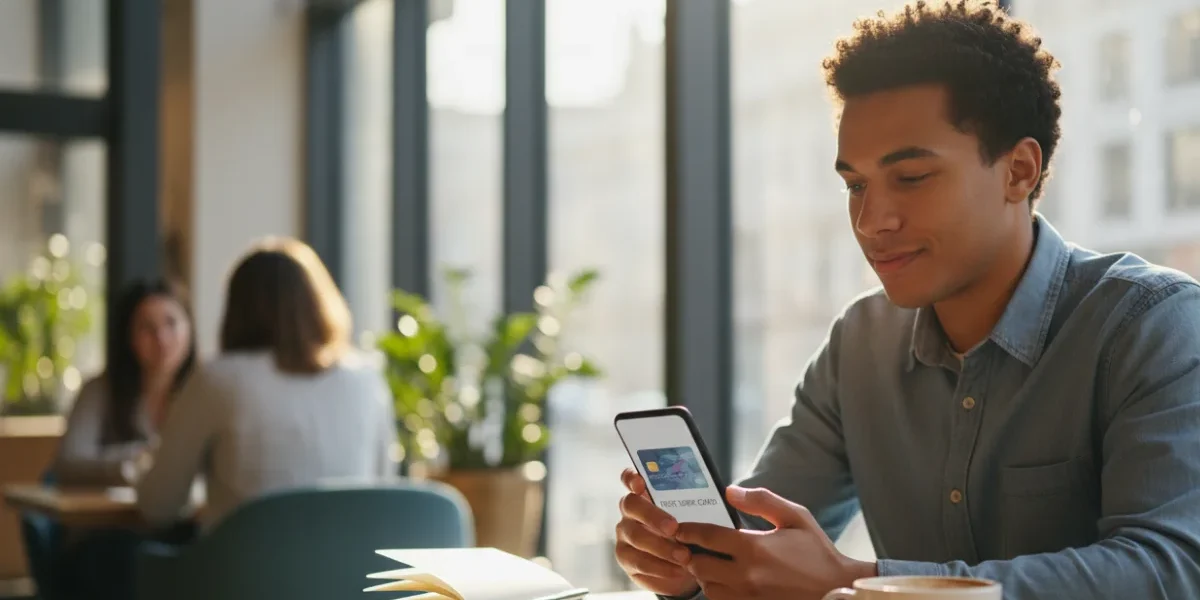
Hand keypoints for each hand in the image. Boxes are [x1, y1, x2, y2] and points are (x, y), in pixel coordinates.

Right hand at [614, 468, 699, 597]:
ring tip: (684, 557)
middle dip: (652, 516)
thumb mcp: (695, 517)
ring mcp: (625, 537)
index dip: (632, 478)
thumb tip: (728, 493)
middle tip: (674, 528)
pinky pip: (639, 564)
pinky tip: (678, 571)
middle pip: (630, 505)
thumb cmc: (690, 533)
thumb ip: (700, 503)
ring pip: (636, 538)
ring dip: (661, 548)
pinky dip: (660, 569)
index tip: (641, 483)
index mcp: (645, 495)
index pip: (629, 478)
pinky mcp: (628, 562)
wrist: (686, 567)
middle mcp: (630, 513)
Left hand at [674, 486, 875, 599]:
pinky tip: (726, 582)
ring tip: (711, 566)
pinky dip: (718, 592)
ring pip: (707, 588)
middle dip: (693, 555)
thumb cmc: (817, 552)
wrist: (837, 589)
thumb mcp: (796, 517)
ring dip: (704, 576)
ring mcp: (748, 597)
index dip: (688, 531)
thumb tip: (730, 491)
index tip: (680, 529)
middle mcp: (746, 575)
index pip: (707, 537)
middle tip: (693, 548)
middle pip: (699, 566)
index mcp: (754, 547)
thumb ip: (762, 501)